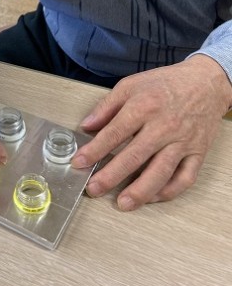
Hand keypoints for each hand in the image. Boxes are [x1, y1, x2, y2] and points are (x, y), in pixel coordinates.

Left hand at [72, 55, 231, 210]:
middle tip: (94, 189)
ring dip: (140, 191)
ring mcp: (183, 142)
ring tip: (123, 203)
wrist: (206, 82)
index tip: (79, 163)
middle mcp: (164, 126)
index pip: (114, 133)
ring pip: (160, 172)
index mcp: (144, 107)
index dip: (94, 150)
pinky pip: (185, 178)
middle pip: (134, 156)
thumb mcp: (130, 85)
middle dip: (111, 176)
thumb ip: (106, 107)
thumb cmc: (165, 84)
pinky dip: (169, 191)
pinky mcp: (198, 153)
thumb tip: (86, 126)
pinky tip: (152, 198)